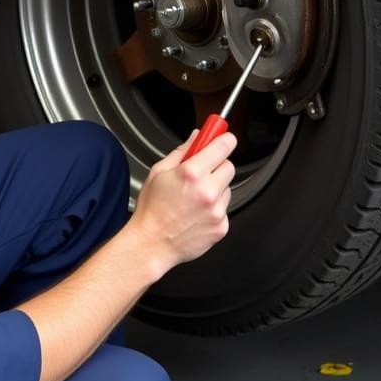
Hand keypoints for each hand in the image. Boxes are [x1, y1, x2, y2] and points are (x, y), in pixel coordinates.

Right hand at [129, 129, 236, 273]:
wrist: (152, 243)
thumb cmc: (152, 210)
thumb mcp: (159, 172)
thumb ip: (182, 151)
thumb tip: (196, 137)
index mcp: (192, 173)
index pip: (223, 146)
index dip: (224, 139)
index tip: (224, 138)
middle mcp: (207, 191)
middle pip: (229, 166)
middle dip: (217, 166)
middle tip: (202, 172)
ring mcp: (216, 210)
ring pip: (227, 188)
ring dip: (216, 189)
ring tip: (195, 198)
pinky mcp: (221, 226)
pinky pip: (224, 209)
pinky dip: (214, 209)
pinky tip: (197, 213)